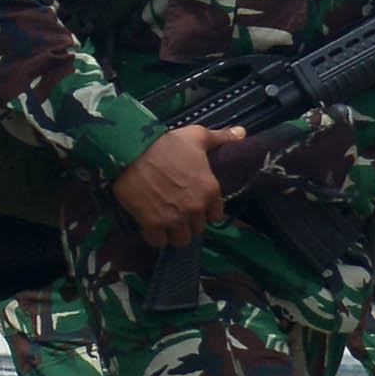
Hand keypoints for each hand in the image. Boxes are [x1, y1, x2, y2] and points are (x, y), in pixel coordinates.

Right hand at [110, 124, 223, 250]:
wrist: (132, 150)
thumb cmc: (166, 142)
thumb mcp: (197, 136)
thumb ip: (221, 138)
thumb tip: (242, 133)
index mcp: (210, 190)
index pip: (215, 216)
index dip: (205, 211)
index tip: (194, 205)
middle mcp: (196, 208)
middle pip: (198, 229)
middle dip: (189, 222)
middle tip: (177, 211)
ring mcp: (174, 218)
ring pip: (181, 240)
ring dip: (173, 233)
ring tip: (164, 222)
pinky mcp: (153, 224)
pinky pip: (159, 242)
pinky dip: (155, 236)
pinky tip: (149, 225)